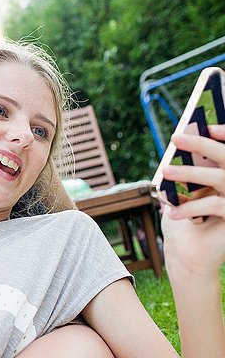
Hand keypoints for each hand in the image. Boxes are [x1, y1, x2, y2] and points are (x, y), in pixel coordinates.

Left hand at [160, 124, 224, 274]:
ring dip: (191, 172)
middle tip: (177, 138)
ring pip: (221, 179)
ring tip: (165, 170)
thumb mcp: (182, 193)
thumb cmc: (183, 221)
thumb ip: (187, 171)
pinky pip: (216, 206)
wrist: (189, 257)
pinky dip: (192, 206)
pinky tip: (171, 211)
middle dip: (202, 146)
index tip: (205, 126)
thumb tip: (182, 141)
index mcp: (224, 175)